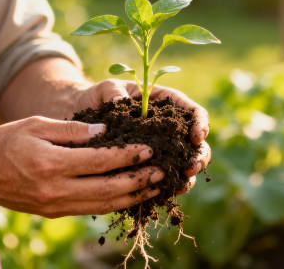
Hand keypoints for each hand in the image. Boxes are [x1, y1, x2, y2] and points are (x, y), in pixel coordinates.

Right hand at [0, 116, 162, 217]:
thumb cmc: (5, 142)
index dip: (127, 156)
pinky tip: (130, 194)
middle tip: (162, 171)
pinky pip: (90, 208)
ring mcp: (54, 205)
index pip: (99, 161)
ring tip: (154, 186)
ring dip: (131, 196)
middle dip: (138, 180)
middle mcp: (54, 189)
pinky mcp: (54, 212)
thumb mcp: (35, 124)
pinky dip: (113, 203)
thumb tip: (106, 131)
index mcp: (50, 163)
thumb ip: (72, 129)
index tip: (148, 148)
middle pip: (107, 188)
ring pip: (102, 204)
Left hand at [73, 79, 211, 193]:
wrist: (83, 116)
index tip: (196, 137)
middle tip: (191, 167)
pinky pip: (164, 178)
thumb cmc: (98, 97)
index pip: (192, 112)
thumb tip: (117, 102)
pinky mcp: (148, 166)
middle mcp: (168, 128)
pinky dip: (168, 187)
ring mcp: (160, 149)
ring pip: (184, 164)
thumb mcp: (104, 89)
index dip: (200, 124)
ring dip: (188, 176)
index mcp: (165, 104)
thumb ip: (113, 91)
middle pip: (196, 142)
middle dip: (199, 155)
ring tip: (182, 184)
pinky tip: (166, 194)